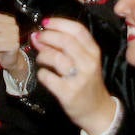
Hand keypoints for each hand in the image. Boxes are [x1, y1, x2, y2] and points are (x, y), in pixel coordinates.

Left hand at [31, 17, 116, 134]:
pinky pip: (47, 77)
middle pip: (64, 41)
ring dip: (42, 55)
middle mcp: (88, 62)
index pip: (77, 30)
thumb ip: (65, 47)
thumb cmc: (87, 82)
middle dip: (47, 36)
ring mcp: (78, 78)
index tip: (45, 23)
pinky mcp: (68, 92)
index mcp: (93, 52)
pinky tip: (44, 75)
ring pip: (55, 57)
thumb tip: (38, 35)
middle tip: (37, 38)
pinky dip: (42, 74)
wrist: (97, 111)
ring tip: (41, 59)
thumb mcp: (84, 61)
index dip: (59, 23)